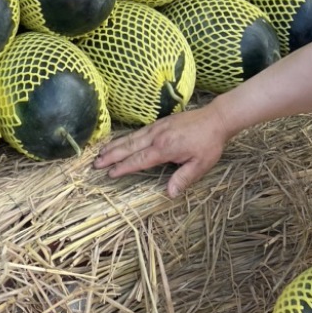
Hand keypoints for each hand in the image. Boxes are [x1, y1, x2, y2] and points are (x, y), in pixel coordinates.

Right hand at [93, 101, 229, 197]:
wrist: (215, 119)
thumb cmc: (208, 144)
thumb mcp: (200, 165)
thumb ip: (183, 178)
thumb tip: (169, 193)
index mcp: (165, 148)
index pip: (139, 159)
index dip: (124, 167)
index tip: (110, 173)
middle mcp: (157, 136)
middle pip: (129, 146)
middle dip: (112, 155)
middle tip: (96, 163)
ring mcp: (157, 127)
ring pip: (131, 137)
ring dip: (115, 145)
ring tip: (101, 152)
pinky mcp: (160, 122)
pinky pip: (138, 131)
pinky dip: (125, 137)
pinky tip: (120, 141)